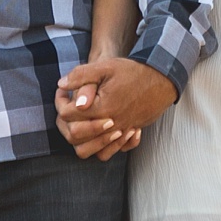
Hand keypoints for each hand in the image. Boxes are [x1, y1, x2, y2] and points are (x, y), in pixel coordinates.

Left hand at [54, 56, 175, 159]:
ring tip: (79, 123)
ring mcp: (119, 133)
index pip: (68, 114)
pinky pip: (108, 153)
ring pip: (90, 150)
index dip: (61, 102)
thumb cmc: (133, 72)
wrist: (160, 81)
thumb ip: (82, 75)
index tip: (62, 93)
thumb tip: (61, 85)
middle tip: (67, 108)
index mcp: (101, 107)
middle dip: (66, 122)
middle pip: (75, 135)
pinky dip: (100, 148)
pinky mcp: (127, 136)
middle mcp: (110, 125)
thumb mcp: (106, 67)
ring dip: (81, 140)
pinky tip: (97, 133)